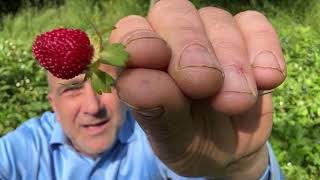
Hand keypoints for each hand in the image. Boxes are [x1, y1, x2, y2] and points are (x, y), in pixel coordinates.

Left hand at [110, 0, 285, 177]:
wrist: (231, 152)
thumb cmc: (189, 141)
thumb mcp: (171, 138)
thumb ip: (155, 112)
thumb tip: (135, 83)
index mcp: (142, 62)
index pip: (132, 32)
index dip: (140, 40)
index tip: (155, 58)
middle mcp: (172, 40)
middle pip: (174, 15)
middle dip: (190, 47)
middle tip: (205, 84)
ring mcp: (210, 36)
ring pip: (217, 20)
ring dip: (231, 60)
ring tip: (237, 101)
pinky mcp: (245, 40)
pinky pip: (254, 25)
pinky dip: (263, 48)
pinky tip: (267, 80)